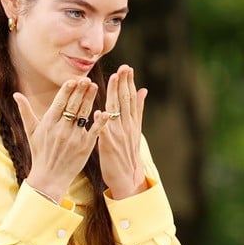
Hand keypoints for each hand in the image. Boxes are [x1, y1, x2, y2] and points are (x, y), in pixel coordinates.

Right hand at [16, 77, 101, 201]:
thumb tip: (16, 94)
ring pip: (84, 115)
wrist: (49, 178)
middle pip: (73, 106)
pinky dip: (99, 122)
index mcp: (49, 123)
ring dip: (90, 100)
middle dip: (80, 91)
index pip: (59, 103)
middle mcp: (61, 129)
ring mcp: (74, 138)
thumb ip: (25, 111)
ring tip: (95, 87)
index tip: (73, 79)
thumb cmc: (40, 153)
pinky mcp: (85, 147)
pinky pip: (94, 131)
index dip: (66, 91)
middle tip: (87, 79)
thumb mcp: (31, 132)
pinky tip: (104, 112)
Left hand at [96, 65, 148, 198]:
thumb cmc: (127, 153)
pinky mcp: (108, 145)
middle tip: (122, 67)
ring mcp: (118, 135)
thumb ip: (138, 109)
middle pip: (125, 101)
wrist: (127, 177)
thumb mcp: (135, 129)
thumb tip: (144, 90)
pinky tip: (99, 111)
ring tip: (114, 79)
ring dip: (115, 94)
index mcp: (132, 122)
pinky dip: (102, 121)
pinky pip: (104, 131)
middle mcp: (126, 126)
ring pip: (116, 110)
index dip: (129, 82)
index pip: (131, 98)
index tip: (127, 68)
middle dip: (123, 83)